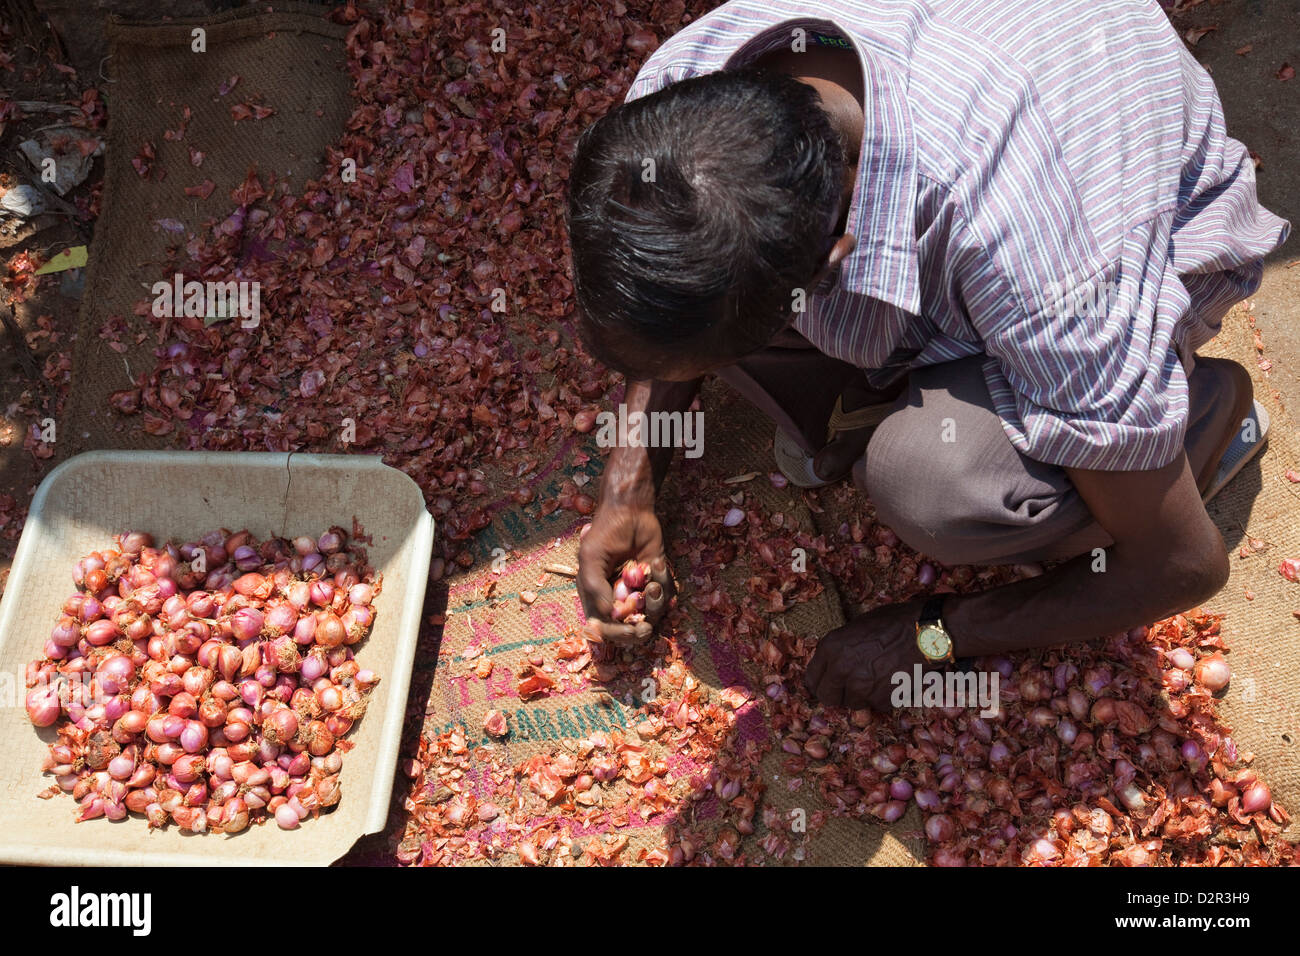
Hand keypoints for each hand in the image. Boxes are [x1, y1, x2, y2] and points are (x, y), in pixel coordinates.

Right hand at [577, 501, 674, 645]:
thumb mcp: (591, 558)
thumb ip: (594, 588)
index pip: (604, 628)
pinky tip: (657, 563)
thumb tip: (609, 615)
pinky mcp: (656, 580)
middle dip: (638, 630)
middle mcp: (617, 597)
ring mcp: (638, 590)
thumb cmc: (606, 532)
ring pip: (651, 614)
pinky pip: (666, 595)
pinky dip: (665, 584)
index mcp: (595, 596)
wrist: (631, 510)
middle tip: (646, 627)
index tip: (630, 631)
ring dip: (655, 602)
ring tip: (652, 579)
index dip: (617, 635)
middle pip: (629, 629)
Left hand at [804, 599, 929, 710]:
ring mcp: (861, 687)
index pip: (812, 679)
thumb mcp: (857, 627)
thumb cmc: (894, 622)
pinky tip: (891, 681)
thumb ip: (840, 648)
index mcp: (831, 647)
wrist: (927, 632)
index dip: (820, 682)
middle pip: (828, 697)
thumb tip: (832, 664)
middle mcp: (841, 670)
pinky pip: (875, 705)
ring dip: (861, 696)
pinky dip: (882, 697)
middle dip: (837, 693)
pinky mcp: (881, 700)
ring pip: (852, 703)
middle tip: (849, 687)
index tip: (827, 684)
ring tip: (876, 678)